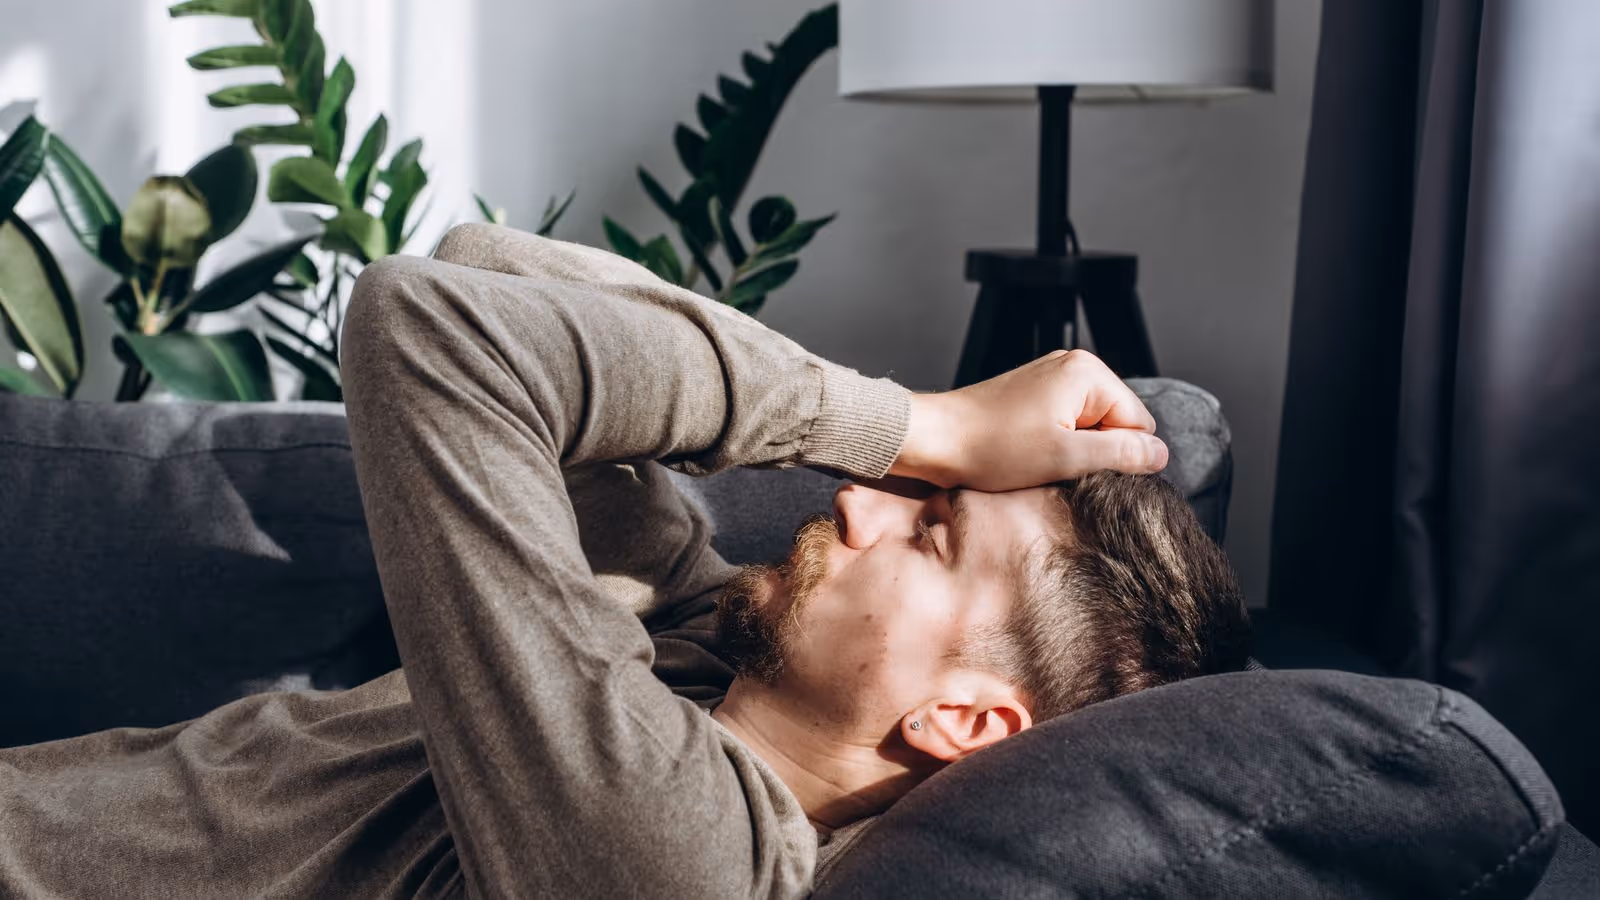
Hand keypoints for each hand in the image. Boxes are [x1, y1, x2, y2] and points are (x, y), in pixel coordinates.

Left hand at [892, 349, 1167, 491]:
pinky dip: (1054, 444)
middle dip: (1094, 452)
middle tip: (1055, 465)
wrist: (933, 440)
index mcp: (1088, 372)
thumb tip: (1162, 455)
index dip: (1116, 456)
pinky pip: (1065, 423)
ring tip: (1037, 460)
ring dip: (1072, 451)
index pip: (1139, 423)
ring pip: (1090, 427)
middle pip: (1116, 422)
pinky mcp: (1033, 393)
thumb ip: (1122, 454)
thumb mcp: (1065, 458)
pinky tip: (1028, 454)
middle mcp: (1073, 365)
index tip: (1078, 468)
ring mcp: (1051, 377)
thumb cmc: (992, 447)